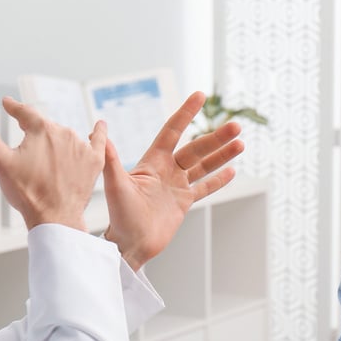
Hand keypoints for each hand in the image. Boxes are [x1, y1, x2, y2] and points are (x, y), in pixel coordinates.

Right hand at [0, 97, 104, 230]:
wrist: (54, 217)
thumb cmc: (28, 194)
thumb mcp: (2, 164)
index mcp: (41, 130)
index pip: (25, 112)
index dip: (14, 107)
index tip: (8, 103)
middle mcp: (64, 133)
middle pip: (45, 127)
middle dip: (34, 132)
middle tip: (27, 148)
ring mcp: (81, 146)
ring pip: (65, 136)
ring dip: (57, 141)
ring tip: (48, 158)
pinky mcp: (94, 160)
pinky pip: (99, 141)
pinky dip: (99, 133)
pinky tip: (100, 126)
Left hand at [102, 91, 244, 270]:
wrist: (130, 244)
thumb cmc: (119, 216)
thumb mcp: (115, 185)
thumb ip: (111, 159)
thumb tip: (99, 131)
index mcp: (153, 161)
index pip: (173, 131)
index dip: (186, 113)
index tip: (200, 95)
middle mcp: (167, 170)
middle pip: (196, 148)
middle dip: (216, 138)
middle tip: (236, 126)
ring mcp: (176, 186)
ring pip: (204, 166)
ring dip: (222, 155)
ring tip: (241, 143)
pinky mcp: (183, 202)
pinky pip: (204, 188)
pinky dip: (218, 180)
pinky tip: (232, 170)